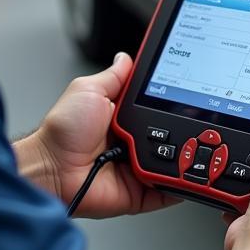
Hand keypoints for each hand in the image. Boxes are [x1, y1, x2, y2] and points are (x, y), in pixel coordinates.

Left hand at [19, 53, 178, 217]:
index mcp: (124, 117)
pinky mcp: (139, 192)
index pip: (159, 106)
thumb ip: (112, 76)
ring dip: (185, 157)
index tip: (191, 97)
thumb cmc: (62, 132)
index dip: (175, 102)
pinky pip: (166, 191)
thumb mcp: (88, 90)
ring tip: (194, 148)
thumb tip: (126, 58)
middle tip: (197, 122)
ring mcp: (138, 168)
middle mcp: (133, 142)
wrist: (52, 169)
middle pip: (172, 135)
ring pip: (174, 163)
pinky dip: (180, 186)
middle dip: (185, 129)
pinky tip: (190, 176)